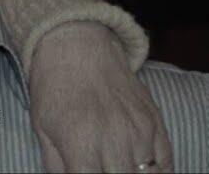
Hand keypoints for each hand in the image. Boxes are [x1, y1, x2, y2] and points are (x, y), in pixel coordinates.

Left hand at [29, 22, 172, 172]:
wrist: (75, 47)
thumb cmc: (53, 87)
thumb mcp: (42, 128)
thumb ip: (55, 165)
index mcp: (80, 142)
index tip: (83, 173)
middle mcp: (114, 138)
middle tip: (99, 168)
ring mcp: (139, 130)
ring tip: (116, 165)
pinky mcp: (154, 122)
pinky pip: (165, 162)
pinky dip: (156, 171)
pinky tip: (139, 168)